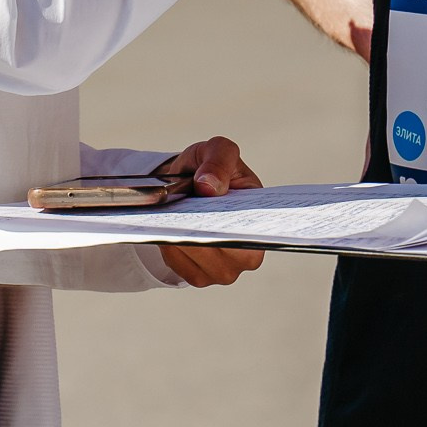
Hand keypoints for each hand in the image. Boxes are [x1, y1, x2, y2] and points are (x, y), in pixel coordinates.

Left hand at [153, 135, 264, 286]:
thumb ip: (219, 161)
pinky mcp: (198, 276)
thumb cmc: (212, 168)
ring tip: (170, 213)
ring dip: (178, 236)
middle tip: (179, 210)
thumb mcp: (218, 150)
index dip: (229, 227)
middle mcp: (247, 256)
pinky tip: (164, 226)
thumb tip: (209, 186)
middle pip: (219, 252)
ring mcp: (223, 271)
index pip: (249, 236)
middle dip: (197, 230)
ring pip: (195, 259)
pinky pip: (178, 264)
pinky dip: (167, 244)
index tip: (207, 211)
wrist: (191, 183)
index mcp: (261, 224)